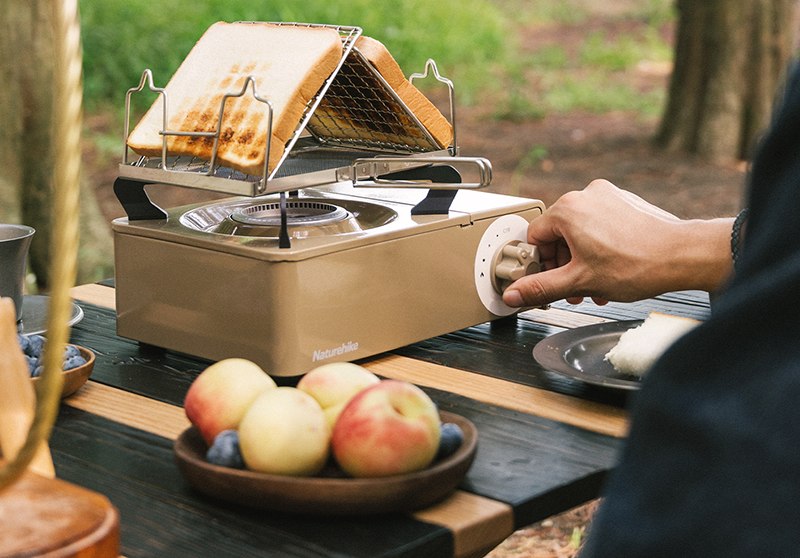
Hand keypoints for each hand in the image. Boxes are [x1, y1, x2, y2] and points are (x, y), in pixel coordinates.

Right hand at [502, 180, 734, 306]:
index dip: (539, 264)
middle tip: (573, 288)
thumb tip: (514, 294)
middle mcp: (586, 195)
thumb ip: (540, 288)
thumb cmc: (637, 264)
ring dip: (581, 260)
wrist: (682, 256)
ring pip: (580, 231)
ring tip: (594, 284)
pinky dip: (599, 247)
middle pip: (557, 234)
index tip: (547, 280)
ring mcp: (609, 196)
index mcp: (568, 209)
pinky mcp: (626, 202)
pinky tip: (611, 270)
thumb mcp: (579, 282)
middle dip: (563, 265)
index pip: (534, 237)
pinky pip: (600, 224)